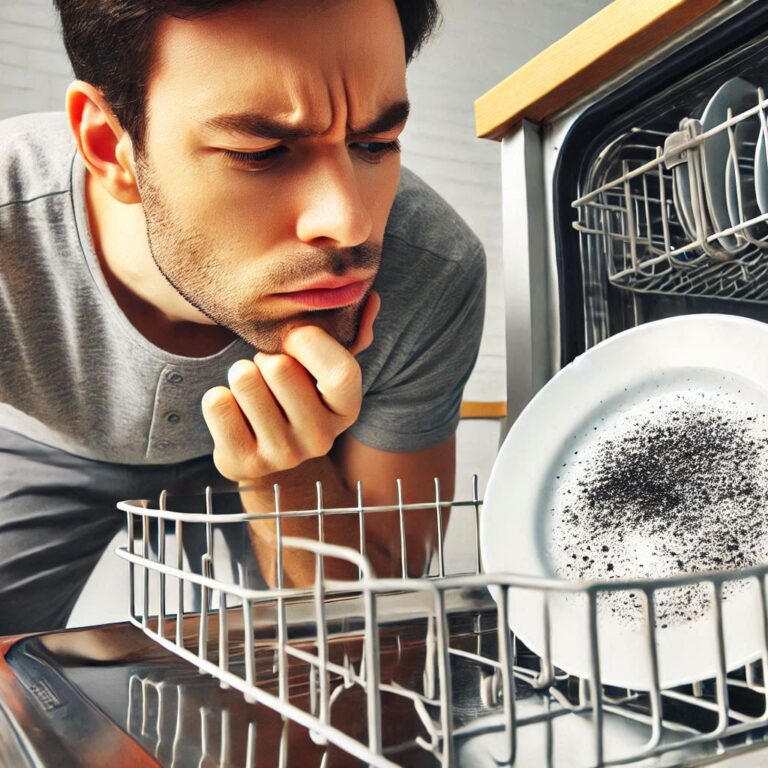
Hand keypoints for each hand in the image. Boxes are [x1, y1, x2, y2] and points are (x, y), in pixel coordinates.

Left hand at [201, 291, 380, 481]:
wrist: (267, 454)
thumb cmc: (298, 395)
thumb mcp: (327, 367)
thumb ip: (351, 331)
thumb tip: (371, 299)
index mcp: (348, 410)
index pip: (340, 370)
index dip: (309, 342)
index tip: (292, 338)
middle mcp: (321, 439)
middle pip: (280, 368)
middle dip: (265, 355)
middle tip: (268, 368)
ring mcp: (283, 455)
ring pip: (244, 380)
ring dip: (240, 372)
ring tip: (252, 387)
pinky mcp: (243, 463)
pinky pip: (217, 402)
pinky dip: (218, 396)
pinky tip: (234, 409)